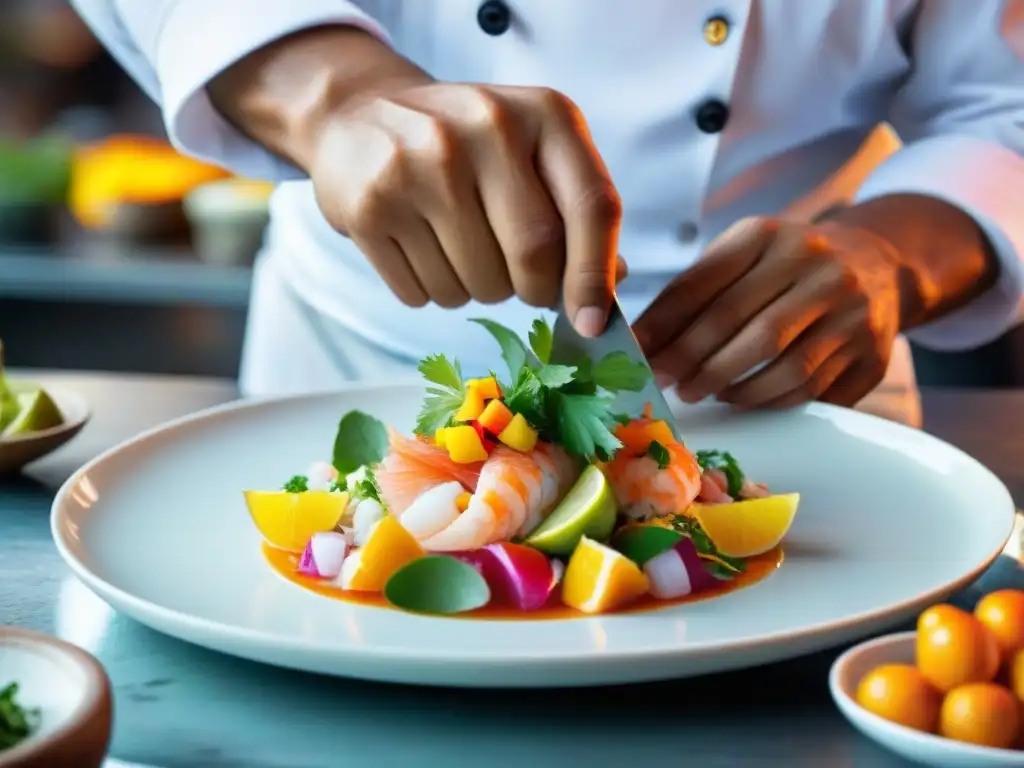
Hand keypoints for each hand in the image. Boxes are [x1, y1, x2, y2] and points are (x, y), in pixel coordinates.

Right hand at [310, 81, 621, 335]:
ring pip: (475, 286)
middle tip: (517, 280)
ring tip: (454, 245)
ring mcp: (422, 165)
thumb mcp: (532, 151)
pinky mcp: (372, 206)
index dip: (595, 276)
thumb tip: (613, 282)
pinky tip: (417, 246)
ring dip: (474, 290)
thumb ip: (576, 210)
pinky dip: (428, 291)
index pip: (591, 207)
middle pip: (533, 256)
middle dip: (532, 290)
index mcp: (543, 114)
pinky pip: (422, 294)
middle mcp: (486, 129)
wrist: (358, 116)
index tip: (591, 324)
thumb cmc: (464, 144)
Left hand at [633, 217, 903, 408]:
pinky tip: (739, 398)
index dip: (668, 323)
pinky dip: (766, 400)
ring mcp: (852, 310)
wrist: (877, 266)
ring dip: (731, 386)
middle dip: (696, 360)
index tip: (639, 351)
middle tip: (666, 381)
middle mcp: (819, 267)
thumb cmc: (786, 266)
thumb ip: (695, 290)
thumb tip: (643, 339)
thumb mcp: (742, 255)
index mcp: (772, 236)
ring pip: (782, 364)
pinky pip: (810, 388)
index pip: (709, 283)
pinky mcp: (870, 353)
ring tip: (698, 392)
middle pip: (747, 326)